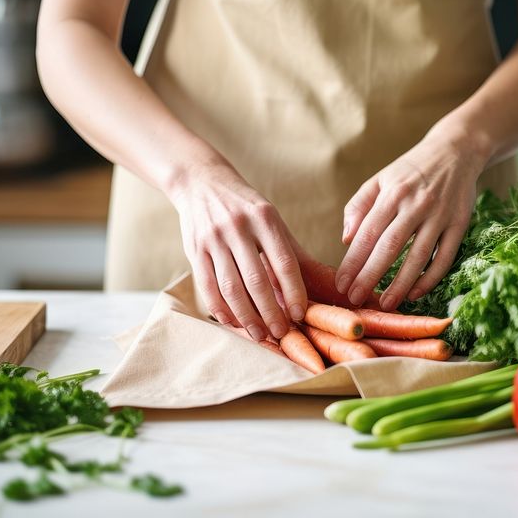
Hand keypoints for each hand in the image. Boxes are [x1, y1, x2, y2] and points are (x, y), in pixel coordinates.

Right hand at [168, 161, 306, 340]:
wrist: (201, 183)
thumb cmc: (245, 207)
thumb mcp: (272, 219)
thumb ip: (293, 251)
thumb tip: (323, 284)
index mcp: (264, 218)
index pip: (284, 261)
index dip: (294, 291)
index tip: (300, 314)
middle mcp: (238, 227)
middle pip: (257, 280)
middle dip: (271, 312)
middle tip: (281, 333)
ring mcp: (213, 239)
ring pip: (231, 287)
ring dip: (247, 316)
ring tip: (259, 334)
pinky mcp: (194, 250)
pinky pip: (208, 286)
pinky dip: (221, 309)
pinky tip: (233, 322)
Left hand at [335, 131, 487, 310]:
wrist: (456, 151)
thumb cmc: (411, 170)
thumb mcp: (380, 179)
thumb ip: (359, 206)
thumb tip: (347, 239)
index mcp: (392, 193)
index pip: (367, 233)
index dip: (353, 261)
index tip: (341, 283)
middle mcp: (416, 205)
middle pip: (390, 247)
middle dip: (370, 276)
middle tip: (355, 299)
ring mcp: (440, 215)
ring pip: (418, 256)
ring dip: (401, 284)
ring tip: (385, 304)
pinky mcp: (460, 224)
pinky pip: (444, 257)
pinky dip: (430, 278)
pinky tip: (415, 293)